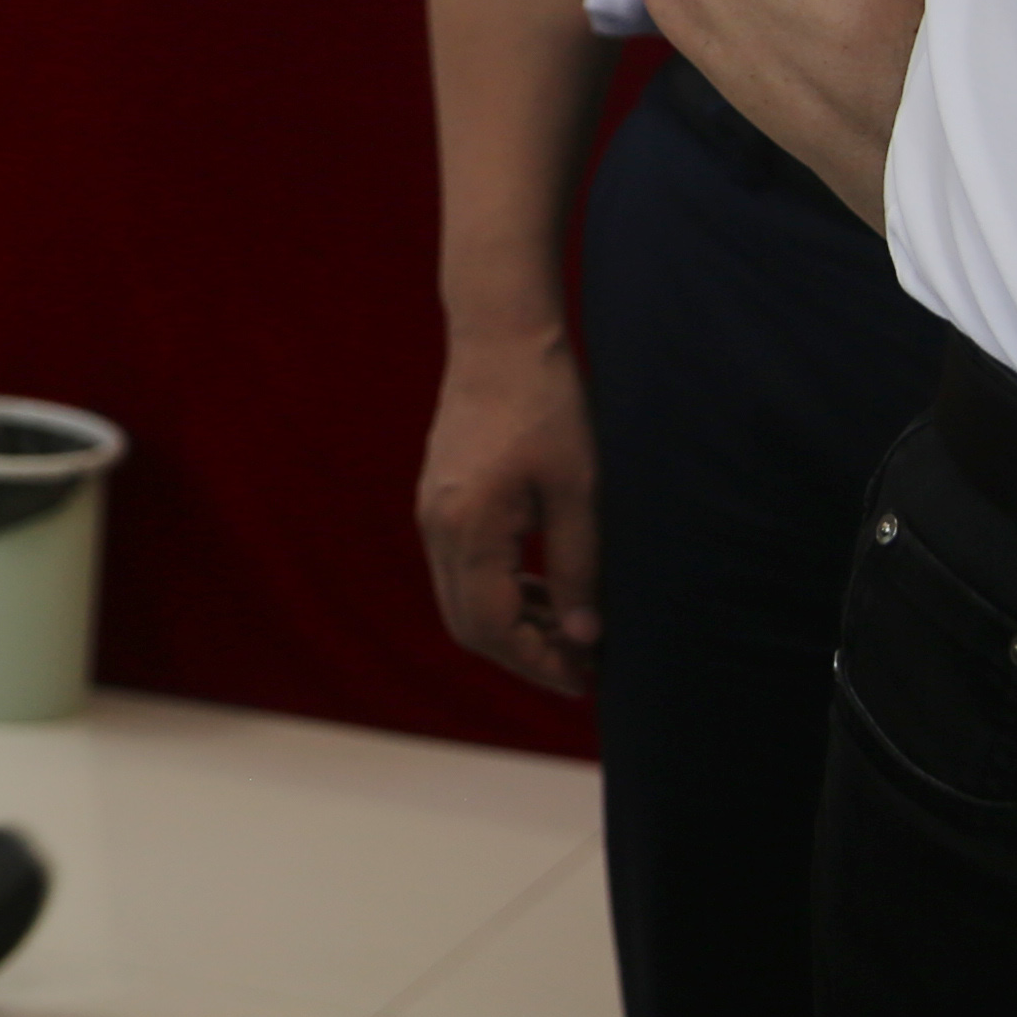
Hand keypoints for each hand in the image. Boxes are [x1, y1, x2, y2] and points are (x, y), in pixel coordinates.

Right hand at [416, 320, 604, 693]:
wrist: (500, 339)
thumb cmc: (548, 407)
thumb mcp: (580, 493)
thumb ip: (578, 570)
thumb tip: (582, 638)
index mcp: (468, 527)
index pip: (491, 628)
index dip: (537, 663)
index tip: (586, 677)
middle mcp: (436, 526)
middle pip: (466, 624)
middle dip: (522, 654)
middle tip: (581, 664)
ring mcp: (431, 512)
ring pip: (459, 599)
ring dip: (510, 625)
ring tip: (569, 627)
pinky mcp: (438, 499)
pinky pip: (458, 569)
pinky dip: (496, 592)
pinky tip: (542, 585)